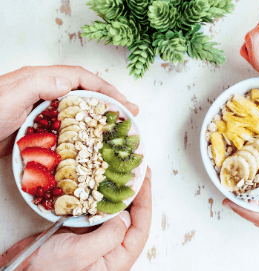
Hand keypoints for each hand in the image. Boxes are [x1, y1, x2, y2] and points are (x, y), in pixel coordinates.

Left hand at [0, 65, 138, 156]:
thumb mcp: (9, 95)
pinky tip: (91, 143)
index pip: (81, 78)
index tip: (123, 102)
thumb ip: (38, 84)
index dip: (105, 88)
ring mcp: (43, 112)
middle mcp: (45, 93)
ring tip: (117, 129)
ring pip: (78, 112)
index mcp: (41, 80)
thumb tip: (69, 82)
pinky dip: (83, 134)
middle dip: (109, 102)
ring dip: (99, 119)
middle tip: (129, 114)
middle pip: (84, 93)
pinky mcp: (40, 129)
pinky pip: (68, 128)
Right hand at [0, 167, 151, 270]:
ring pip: (115, 210)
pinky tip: (101, 182)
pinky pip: (97, 209)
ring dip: (118, 190)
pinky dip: (100, 195)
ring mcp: (98, 237)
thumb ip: (108, 237)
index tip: (144, 178)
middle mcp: (111, 247)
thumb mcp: (80, 255)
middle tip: (136, 169)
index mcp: (118, 258)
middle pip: (131, 216)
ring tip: (121, 171)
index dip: (145, 200)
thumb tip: (124, 216)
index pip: (141, 226)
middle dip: (134, 191)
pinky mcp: (84, 230)